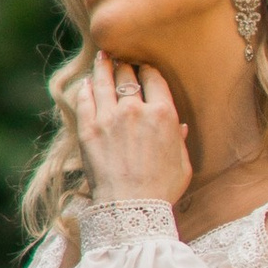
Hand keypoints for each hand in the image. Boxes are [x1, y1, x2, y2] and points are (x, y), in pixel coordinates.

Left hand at [71, 52, 190, 208]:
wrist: (131, 208)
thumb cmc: (161, 190)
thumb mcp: (182, 165)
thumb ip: (179, 141)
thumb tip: (179, 127)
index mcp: (163, 113)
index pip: (153, 77)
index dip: (147, 69)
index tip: (143, 68)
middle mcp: (135, 109)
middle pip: (127, 73)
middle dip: (125, 64)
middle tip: (121, 59)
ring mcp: (109, 117)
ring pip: (104, 80)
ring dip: (103, 66)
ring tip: (102, 58)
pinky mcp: (88, 129)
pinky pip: (85, 99)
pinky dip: (86, 88)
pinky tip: (86, 83)